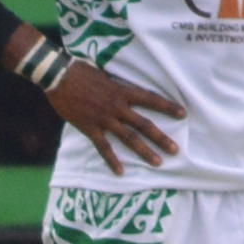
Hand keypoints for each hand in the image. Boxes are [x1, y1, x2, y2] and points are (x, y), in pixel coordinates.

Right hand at [48, 49, 180, 174]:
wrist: (60, 77)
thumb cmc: (82, 71)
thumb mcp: (106, 75)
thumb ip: (118, 86)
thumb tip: (126, 91)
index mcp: (123, 91)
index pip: (151, 99)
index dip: (168, 107)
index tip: (183, 114)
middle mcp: (117, 107)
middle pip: (144, 124)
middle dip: (161, 138)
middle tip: (175, 150)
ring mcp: (104, 119)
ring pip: (129, 138)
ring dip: (144, 151)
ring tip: (158, 162)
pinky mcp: (89, 128)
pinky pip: (103, 147)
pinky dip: (112, 160)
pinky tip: (121, 172)